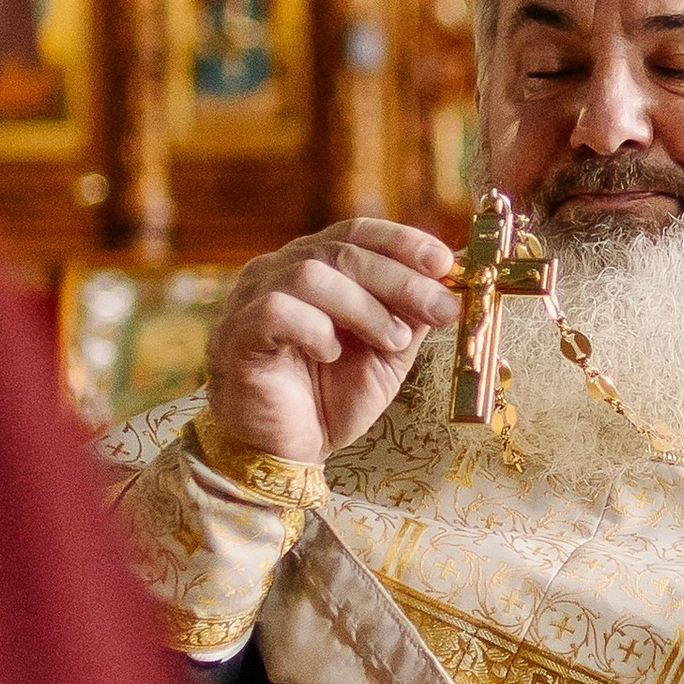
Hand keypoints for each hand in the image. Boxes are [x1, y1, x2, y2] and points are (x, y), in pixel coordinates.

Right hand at [204, 217, 458, 463]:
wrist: (288, 451)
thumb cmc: (330, 398)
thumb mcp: (387, 355)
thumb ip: (410, 316)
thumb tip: (448, 284)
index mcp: (315, 265)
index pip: (358, 232)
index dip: (404, 242)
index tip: (444, 264)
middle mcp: (279, 271)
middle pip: (342, 252)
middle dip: (400, 279)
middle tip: (439, 309)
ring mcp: (252, 299)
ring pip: (311, 275)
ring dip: (363, 308)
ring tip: (390, 342)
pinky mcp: (235, 335)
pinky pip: (276, 311)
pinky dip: (314, 329)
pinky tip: (331, 354)